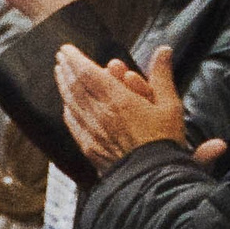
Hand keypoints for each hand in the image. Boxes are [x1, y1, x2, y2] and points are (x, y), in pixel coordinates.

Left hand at [52, 42, 219, 171]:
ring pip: (71, 103)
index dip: (75, 59)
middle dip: (66, 69)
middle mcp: (99, 114)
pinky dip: (68, 108)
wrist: (153, 179)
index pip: (88, 73)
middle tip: (60, 57)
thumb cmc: (164, 143)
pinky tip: (66, 104)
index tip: (66, 49)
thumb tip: (163, 50)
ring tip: (59, 73)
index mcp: (118, 100)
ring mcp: (91, 131)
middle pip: (75, 86)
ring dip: (63, 85)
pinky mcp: (89, 147)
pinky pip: (73, 123)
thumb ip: (162, 75)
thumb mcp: (170, 105)